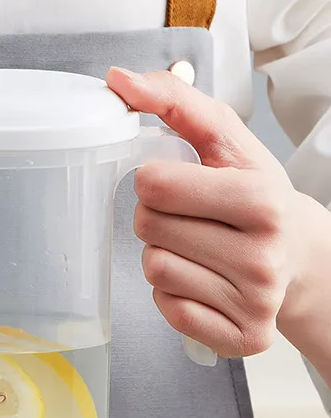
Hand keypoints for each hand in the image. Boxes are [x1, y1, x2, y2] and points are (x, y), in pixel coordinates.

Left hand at [106, 66, 330, 358]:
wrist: (300, 258)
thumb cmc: (254, 197)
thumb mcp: (227, 142)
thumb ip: (174, 103)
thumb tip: (117, 81)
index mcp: (260, 200)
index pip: (153, 185)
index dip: (154, 180)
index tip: (178, 184)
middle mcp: (261, 256)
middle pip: (148, 228)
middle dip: (156, 218)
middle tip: (190, 218)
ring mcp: (253, 302)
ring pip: (153, 269)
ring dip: (162, 255)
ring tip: (198, 249)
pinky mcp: (242, 337)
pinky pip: (166, 310)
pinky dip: (171, 293)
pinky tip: (201, 280)